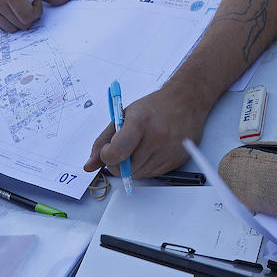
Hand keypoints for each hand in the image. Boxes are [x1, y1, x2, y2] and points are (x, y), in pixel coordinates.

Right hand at [0, 0, 71, 31]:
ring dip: (19, 21)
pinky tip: (10, 8)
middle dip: (29, 17)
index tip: (35, 0)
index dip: (36, 12)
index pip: (27, 17)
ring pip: (9, 28)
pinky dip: (8, 21)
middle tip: (28, 3)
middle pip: (20, 24)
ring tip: (19, 5)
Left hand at [84, 89, 209, 177]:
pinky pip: (153, 175)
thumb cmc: (153, 107)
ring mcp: (169, 150)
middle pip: (126, 168)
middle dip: (118, 163)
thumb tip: (89, 165)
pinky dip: (147, 167)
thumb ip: (103, 141)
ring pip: (139, 174)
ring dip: (133, 166)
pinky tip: (151, 151)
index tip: (107, 152)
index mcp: (140, 122)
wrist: (186, 101)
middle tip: (122, 150)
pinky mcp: (178, 159)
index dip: (107, 156)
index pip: (117, 152)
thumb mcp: (123, 116)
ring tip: (139, 148)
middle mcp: (157, 137)